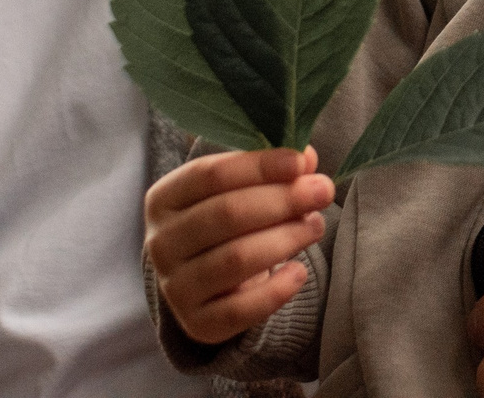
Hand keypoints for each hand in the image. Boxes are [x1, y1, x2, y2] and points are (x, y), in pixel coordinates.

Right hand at [143, 145, 332, 345]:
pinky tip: (298, 272)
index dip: (259, 166)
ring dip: (286, 238)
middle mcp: (161, 244)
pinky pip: (240, 310)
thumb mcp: (240, 190)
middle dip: (282, 199)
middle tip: (322, 191)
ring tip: (315, 225)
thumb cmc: (227, 224)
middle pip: (226, 214)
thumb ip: (269, 172)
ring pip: (236, 259)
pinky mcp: (197, 325)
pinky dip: (276, 290)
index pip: (210, 175)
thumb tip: (306, 160)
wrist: (208, 283)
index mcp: (164, 199)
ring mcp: (175, 288)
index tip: (301, 161)